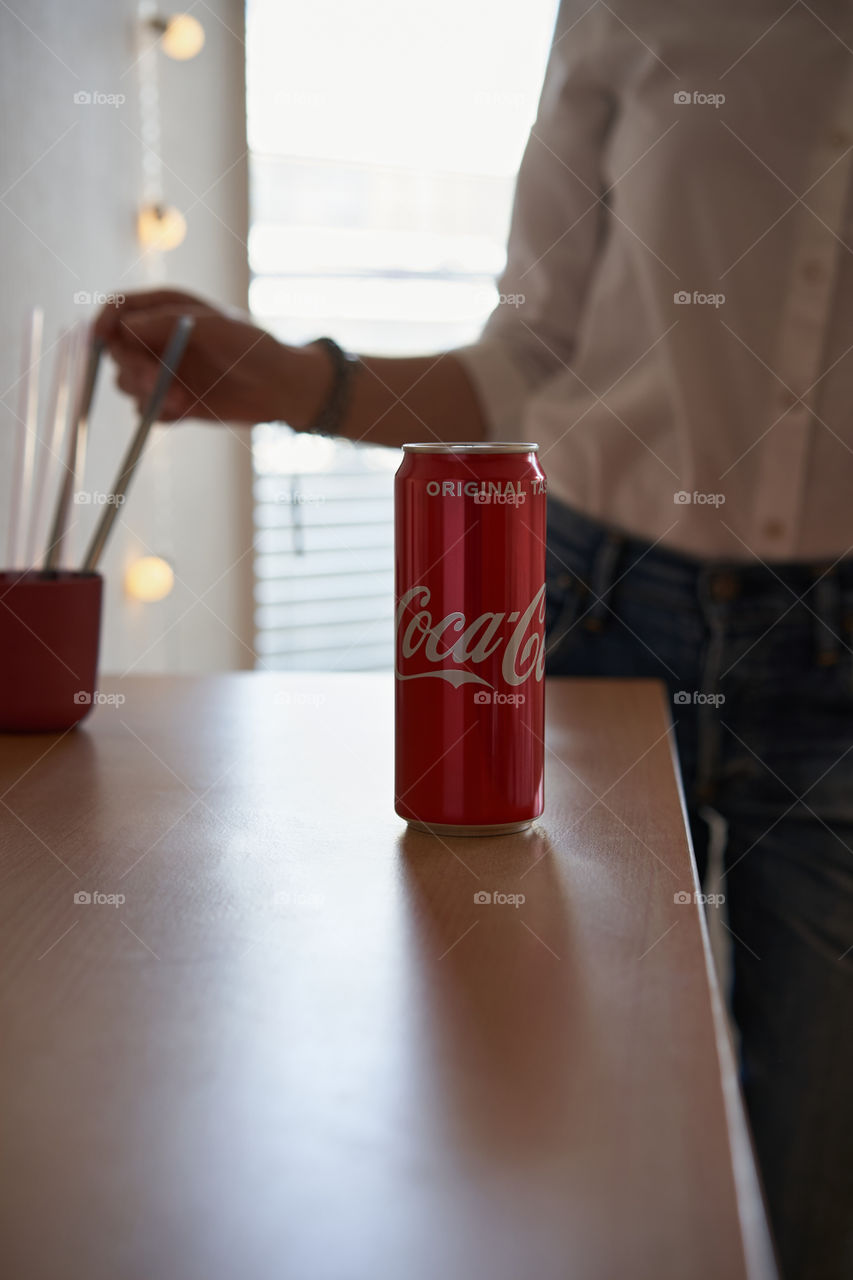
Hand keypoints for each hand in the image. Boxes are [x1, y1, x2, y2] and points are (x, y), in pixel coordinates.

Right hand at [94, 289, 327, 425]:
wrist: (281, 389)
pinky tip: (186, 411)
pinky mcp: (171, 400)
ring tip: (182, 400)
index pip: (117, 310)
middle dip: (133, 368)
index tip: (102, 340)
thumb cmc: (254, 348)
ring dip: (146, 394)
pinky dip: (159, 413)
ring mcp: (162, 370)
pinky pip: (147, 411)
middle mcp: (157, 339)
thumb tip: (125, 327)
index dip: (104, 322)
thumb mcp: (216, 328)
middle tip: (159, 382)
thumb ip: (169, 324)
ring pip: (127, 384)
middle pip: (117, 351)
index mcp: (164, 309)